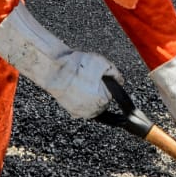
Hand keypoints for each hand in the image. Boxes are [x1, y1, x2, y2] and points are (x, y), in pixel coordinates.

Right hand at [0, 3, 125, 117]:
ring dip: (90, 97)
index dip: (106, 85)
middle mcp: (92, 111)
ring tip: (83, 83)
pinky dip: (81, 99)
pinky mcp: (70, 111)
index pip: (111, 96)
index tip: (98, 78)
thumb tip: (121, 81)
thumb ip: (115, 74)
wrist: (54, 69)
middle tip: (89, 79)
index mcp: (102, 100)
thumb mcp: (103, 63)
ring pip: (91, 106)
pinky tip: (77, 88)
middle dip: (99, 92)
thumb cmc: (78, 66)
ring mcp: (80, 113)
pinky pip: (81, 107)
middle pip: (102, 103)